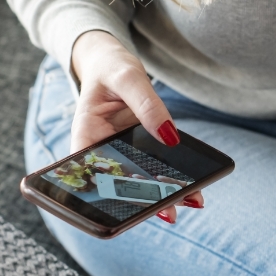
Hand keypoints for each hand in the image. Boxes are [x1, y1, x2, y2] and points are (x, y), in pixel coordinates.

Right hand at [70, 30, 203, 222]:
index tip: (131, 204)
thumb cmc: (111, 67)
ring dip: (162, 195)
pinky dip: (170, 180)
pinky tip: (191, 189)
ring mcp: (120, 155)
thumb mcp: (128, 77)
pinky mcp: (137, 153)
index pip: (91, 173)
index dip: (108, 193)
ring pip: (138, 183)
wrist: (111, 63)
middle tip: (169, 213)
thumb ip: (148, 105)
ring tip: (189, 201)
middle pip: (118, 185)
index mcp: (85, 136)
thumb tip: (170, 137)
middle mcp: (100, 152)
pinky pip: (151, 170)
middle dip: (144, 201)